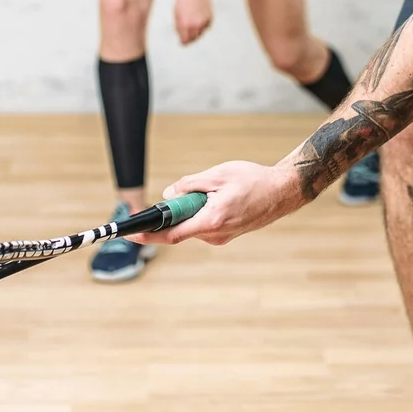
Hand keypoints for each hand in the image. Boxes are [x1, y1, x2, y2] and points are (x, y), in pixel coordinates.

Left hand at [131, 160, 304, 246]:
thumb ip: (189, 185)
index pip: (171, 234)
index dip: (147, 235)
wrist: (283, 192)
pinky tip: (220, 197)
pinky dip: (201, 211)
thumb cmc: (253, 180)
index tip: (129, 234)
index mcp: (211, 220)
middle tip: (188, 191)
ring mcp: (221, 237)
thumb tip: (168, 194)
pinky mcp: (226, 234)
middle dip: (176, 210)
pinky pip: (204, 224)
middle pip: (180, 227)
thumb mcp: (217, 175)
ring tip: (215, 190)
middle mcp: (215, 235)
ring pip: (193, 224)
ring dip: (192, 208)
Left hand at [173, 0, 213, 44]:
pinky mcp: (211, 18)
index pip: (184, 41)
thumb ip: (178, 27)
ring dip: (196, 31)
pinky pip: (206, 27)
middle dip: (189, 37)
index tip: (181, 40)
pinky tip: (198, 17)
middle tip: (186, 31)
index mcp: (185, 24)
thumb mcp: (177, 13)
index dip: (182, 41)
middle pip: (193, 39)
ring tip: (191, 21)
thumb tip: (182, 38)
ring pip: (200, 34)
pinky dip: (202, 25)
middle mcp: (196, 25)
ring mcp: (204, 22)